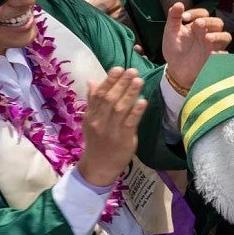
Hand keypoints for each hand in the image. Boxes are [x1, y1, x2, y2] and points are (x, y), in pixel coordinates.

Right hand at [79, 67, 146, 186]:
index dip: (109, 81)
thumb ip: (93, 101)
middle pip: (110, 99)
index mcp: (90, 115)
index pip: (98, 95)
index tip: (118, 68)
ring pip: (120, 109)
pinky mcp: (123, 139)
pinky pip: (130, 123)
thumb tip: (92, 81)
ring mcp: (111, 131)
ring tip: (139, 80)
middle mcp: (99, 122)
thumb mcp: (90, 121)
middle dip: (121, 83)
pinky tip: (143, 101)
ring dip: (130, 93)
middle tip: (132, 70)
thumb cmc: (97, 141)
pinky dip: (136, 111)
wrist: (98, 166)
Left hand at [162, 2, 230, 89]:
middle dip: (209, 22)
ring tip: (207, 38)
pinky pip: (224, 54)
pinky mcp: (215, 58)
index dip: (196, 13)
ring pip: (226, 36)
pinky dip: (220, 53)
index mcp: (197, 25)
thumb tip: (178, 3)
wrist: (176, 69)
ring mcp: (213, 45)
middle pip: (218, 23)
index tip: (184, 17)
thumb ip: (174, 18)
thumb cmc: (174, 49)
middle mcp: (208, 33)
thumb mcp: (171, 32)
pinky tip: (211, 54)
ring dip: (218, 36)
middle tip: (198, 24)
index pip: (203, 13)